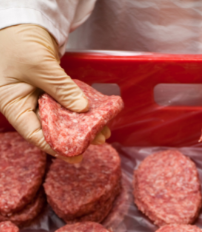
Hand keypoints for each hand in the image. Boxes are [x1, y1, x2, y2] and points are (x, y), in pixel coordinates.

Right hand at [0, 24, 110, 162]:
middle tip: (98, 141)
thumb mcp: (40, 66)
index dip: (55, 147)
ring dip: (83, 125)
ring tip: (104, 132)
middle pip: (51, 128)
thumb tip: (82, 109)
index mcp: (13, 104)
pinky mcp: (52, 91)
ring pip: (62, 117)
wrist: (24, 21)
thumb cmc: (19, 41)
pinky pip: (68, 104)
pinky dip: (82, 110)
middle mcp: (26, 105)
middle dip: (75, 137)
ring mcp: (39, 98)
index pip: (34, 133)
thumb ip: (61, 89)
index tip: (76, 155)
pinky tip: (98, 116)